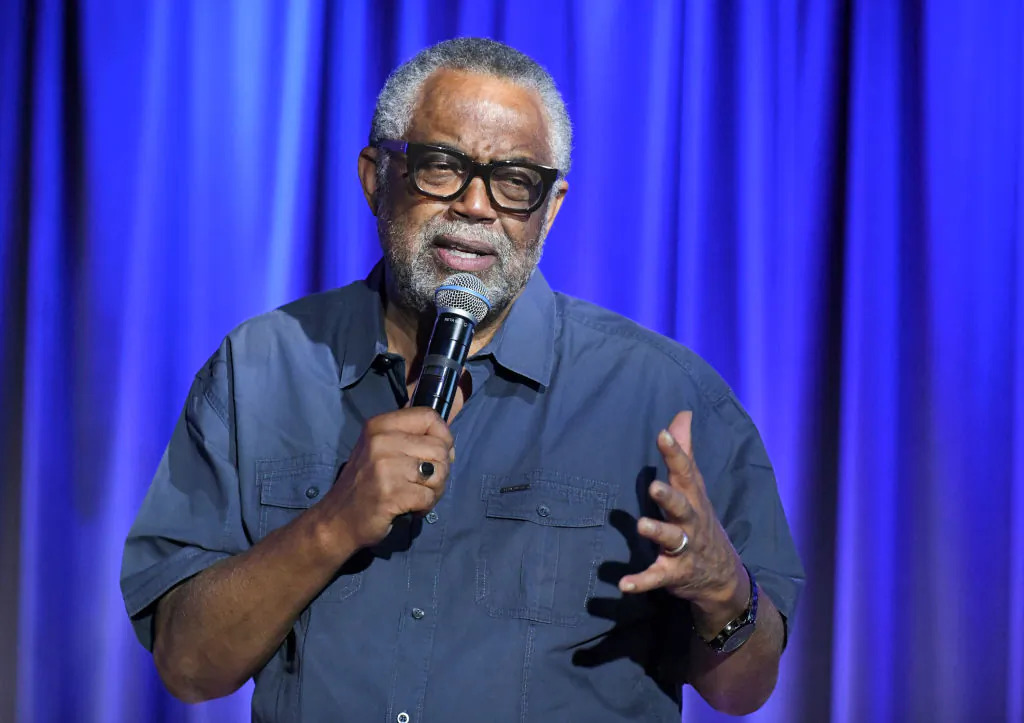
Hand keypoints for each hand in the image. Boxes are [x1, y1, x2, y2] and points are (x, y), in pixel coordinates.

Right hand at [322, 407, 453, 549]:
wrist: (336, 520)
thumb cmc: (364, 484)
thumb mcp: (380, 449)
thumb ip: (410, 439)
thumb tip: (449, 443)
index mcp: (380, 425)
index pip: (429, 416)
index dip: (443, 436)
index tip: (436, 455)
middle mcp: (381, 441)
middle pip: (439, 448)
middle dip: (442, 470)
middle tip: (425, 484)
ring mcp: (384, 467)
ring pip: (439, 473)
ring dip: (435, 490)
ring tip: (419, 496)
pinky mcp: (390, 494)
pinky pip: (428, 496)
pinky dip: (426, 506)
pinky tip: (412, 508)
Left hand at [618, 411, 746, 621]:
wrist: (723, 577)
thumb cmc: (700, 520)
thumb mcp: (695, 487)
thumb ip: (685, 451)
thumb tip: (682, 413)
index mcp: (692, 497)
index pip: (685, 471)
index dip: (676, 453)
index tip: (663, 434)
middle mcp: (690, 521)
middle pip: (682, 505)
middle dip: (669, 496)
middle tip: (654, 486)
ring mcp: (684, 549)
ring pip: (671, 539)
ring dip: (657, 532)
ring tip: (641, 526)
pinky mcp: (674, 574)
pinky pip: (656, 577)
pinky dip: (641, 581)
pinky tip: (623, 583)